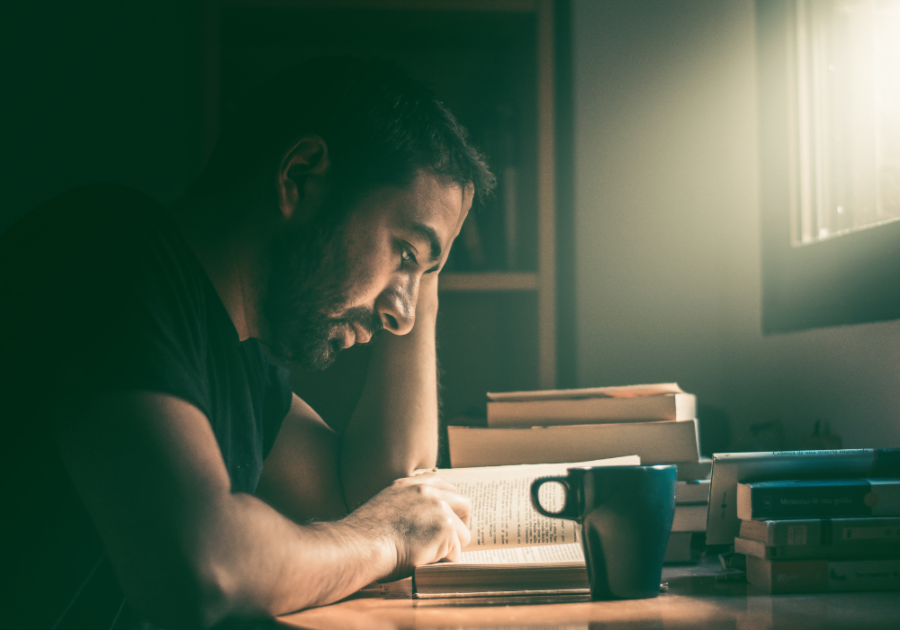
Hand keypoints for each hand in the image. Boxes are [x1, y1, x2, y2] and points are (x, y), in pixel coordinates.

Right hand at [346, 474, 471, 580]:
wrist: (360, 546)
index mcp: (410, 484)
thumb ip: (407, 505)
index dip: (450, 506)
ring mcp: (438, 507)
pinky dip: (443, 560)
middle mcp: (427, 491)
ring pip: (462, 533)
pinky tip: (425, 560)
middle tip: (452, 540)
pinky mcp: (445, 528)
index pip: (444, 486)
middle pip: (464, 504)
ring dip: (450, 547)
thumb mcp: (385, 507)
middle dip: (461, 524)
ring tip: (430, 555)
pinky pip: (455, 551)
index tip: (448, 519)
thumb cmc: (365, 537)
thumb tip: (424, 521)